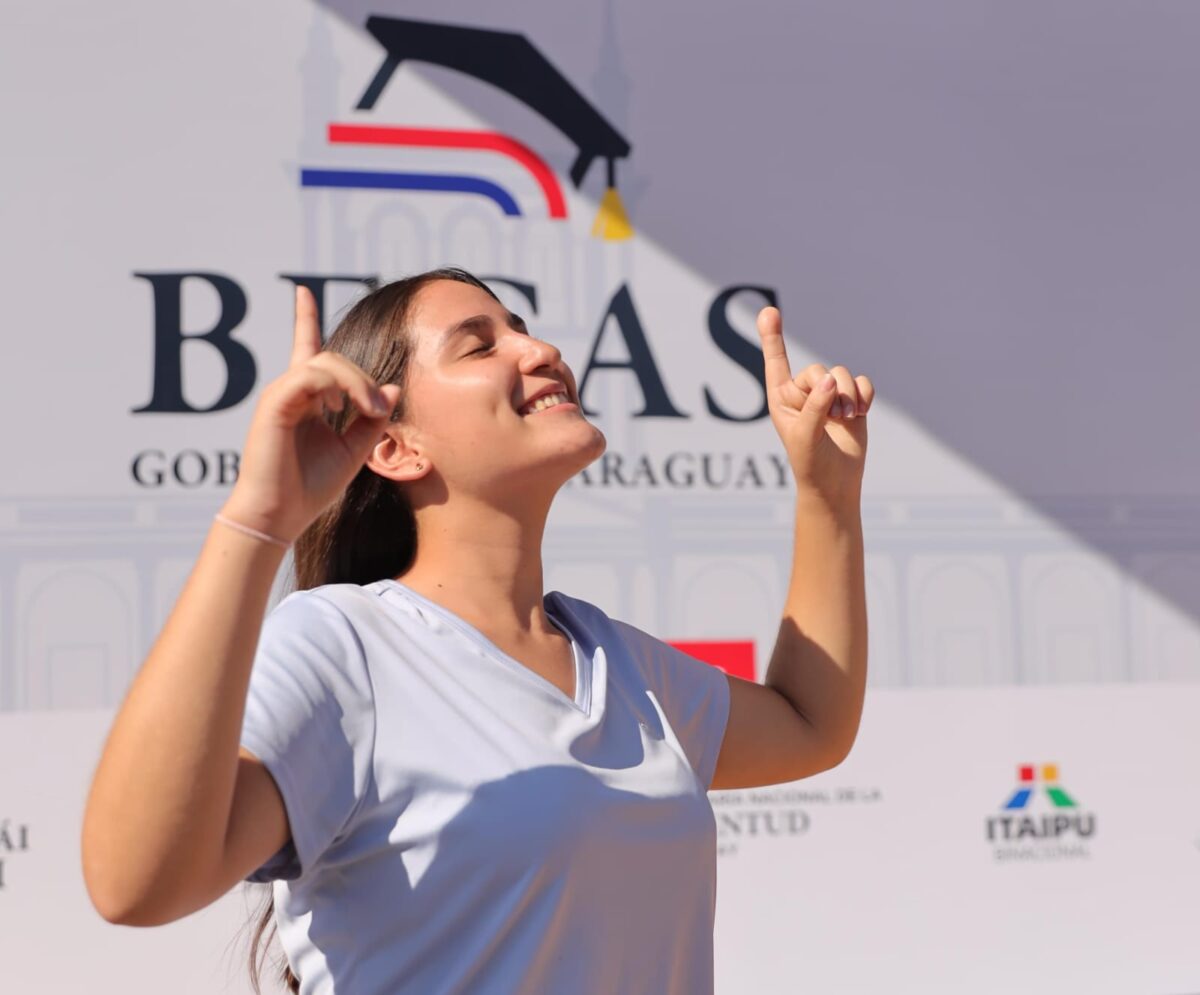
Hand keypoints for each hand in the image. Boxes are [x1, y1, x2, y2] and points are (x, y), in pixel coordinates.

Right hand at [219, 286, 401, 542]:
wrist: (280, 515)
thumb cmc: (311, 487)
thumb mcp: (354, 451)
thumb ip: (372, 420)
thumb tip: (394, 389)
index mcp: (305, 400)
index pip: (306, 349)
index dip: (304, 318)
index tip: (301, 290)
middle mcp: (290, 391)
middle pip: (331, 358)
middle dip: (363, 378)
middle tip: (379, 410)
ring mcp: (280, 394)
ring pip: (323, 362)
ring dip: (356, 382)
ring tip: (369, 410)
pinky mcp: (274, 403)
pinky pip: (309, 375)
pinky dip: (336, 385)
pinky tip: (344, 409)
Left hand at [756, 306, 873, 507]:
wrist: (836, 483)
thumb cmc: (811, 463)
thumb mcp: (806, 437)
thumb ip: (814, 406)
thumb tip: (829, 379)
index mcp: (782, 397)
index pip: (776, 362)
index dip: (772, 336)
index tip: (768, 311)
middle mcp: (803, 392)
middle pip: (818, 369)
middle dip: (830, 391)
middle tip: (833, 416)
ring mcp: (828, 395)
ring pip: (841, 373)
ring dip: (848, 396)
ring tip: (847, 418)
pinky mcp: (851, 400)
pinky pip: (861, 381)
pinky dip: (865, 395)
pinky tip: (861, 413)